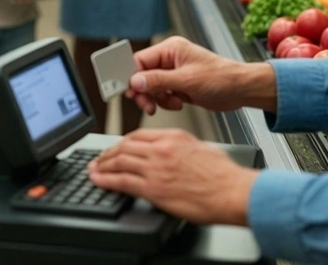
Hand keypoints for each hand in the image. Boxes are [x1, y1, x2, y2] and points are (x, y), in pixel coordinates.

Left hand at [88, 129, 258, 225]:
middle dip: (107, 154)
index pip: (137, 136)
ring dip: (102, 166)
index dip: (121, 143)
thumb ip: (181, 148)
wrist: (233, 191)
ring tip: (94, 170)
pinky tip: (98, 181)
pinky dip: (106, 180)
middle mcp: (161, 149)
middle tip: (99, 159)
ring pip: (119, 162)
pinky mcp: (153, 188)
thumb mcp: (201, 148)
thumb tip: (172, 154)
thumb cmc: (224, 175)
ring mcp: (155, 168)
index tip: (115, 148)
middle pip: (124, 147)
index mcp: (172, 137)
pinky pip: (122, 181)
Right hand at [125, 36, 274, 115]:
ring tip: (171, 102)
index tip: (125, 89)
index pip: (139, 60)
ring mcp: (174, 73)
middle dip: (144, 91)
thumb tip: (136, 81)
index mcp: (170, 49)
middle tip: (147, 103)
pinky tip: (178, 102)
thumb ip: (158, 81)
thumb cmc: (222, 78)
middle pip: (142, 75)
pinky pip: (161, 94)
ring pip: (150, 87)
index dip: (131, 75)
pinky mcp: (178, 85)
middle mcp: (170, 59)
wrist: (241, 90)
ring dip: (157, 98)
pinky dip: (166, 102)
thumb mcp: (187, 81)